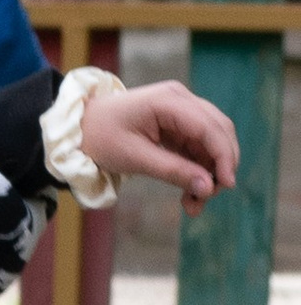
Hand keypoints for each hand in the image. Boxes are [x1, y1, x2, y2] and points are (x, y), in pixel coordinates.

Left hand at [79, 78, 239, 210]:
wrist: (78, 129)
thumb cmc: (101, 137)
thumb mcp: (135, 158)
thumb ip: (173, 171)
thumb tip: (207, 187)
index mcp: (169, 101)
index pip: (209, 127)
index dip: (223, 156)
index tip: (226, 185)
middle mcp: (181, 100)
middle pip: (218, 131)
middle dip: (219, 166)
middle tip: (207, 198)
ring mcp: (181, 111)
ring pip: (211, 143)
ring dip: (208, 173)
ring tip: (192, 205)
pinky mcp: (178, 125)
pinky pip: (198, 148)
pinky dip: (197, 171)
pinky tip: (189, 195)